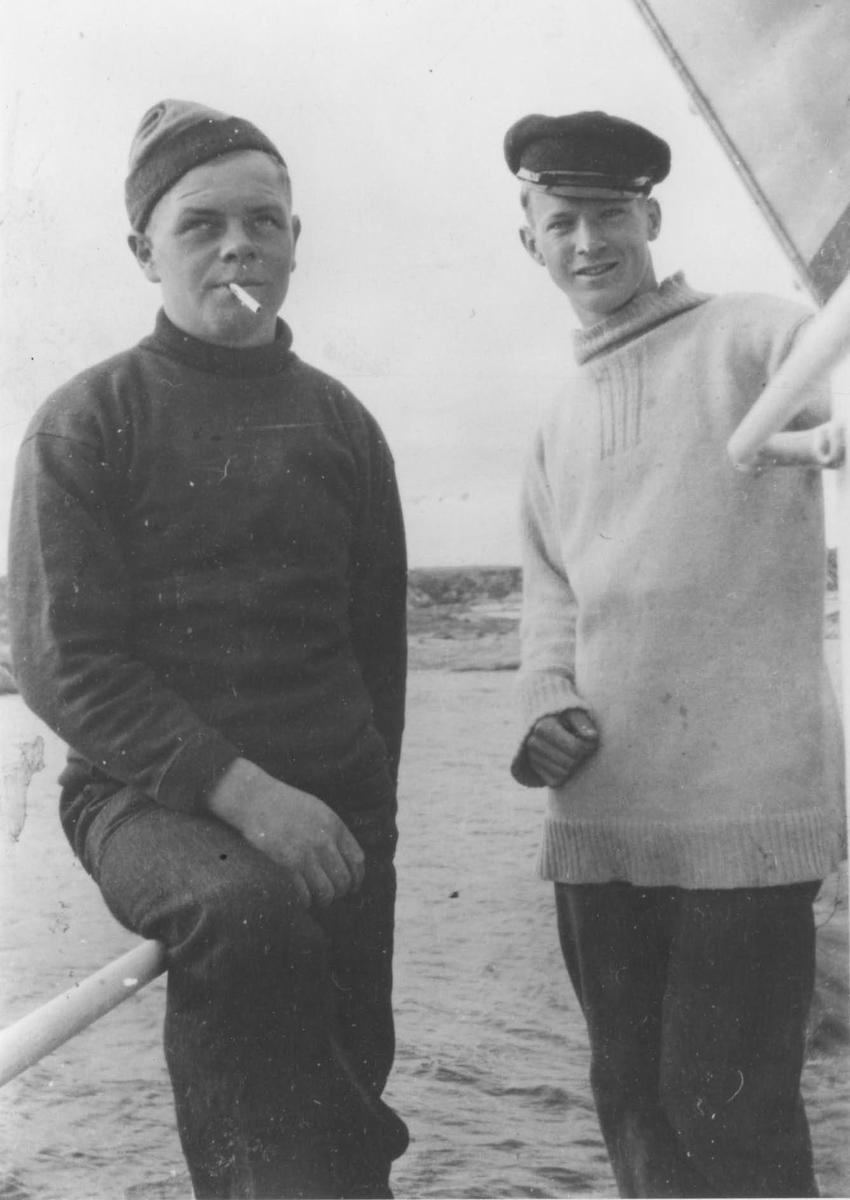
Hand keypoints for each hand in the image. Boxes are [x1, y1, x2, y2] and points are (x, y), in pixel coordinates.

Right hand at [206, 758, 364, 908]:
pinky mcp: (286, 865)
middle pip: (343, 879)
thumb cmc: (284, 803)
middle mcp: (324, 842)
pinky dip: (306, 901)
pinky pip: (304, 894)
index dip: (358, 878)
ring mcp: (305, 854)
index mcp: (335, 826)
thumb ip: (332, 831)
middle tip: (334, 895)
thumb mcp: (318, 809)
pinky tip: (303, 900)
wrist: (255, 799)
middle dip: (341, 892)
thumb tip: (343, 856)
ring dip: (325, 900)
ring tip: (319, 900)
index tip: (354, 887)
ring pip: (326, 891)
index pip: (357, 860)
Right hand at [526, 709, 598, 786]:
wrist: (547, 728)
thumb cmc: (565, 720)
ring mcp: (532, 758)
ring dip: (573, 767)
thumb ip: (583, 723)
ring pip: (563, 773)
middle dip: (581, 757)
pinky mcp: (534, 771)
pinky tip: (564, 763)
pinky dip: (564, 775)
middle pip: (570, 763)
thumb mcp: (574, 715)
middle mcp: (533, 742)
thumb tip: (591, 736)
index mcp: (543, 726)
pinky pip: (556, 782)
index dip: (587, 747)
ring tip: (572, 754)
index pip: (575, 748)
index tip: (589, 740)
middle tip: (582, 748)